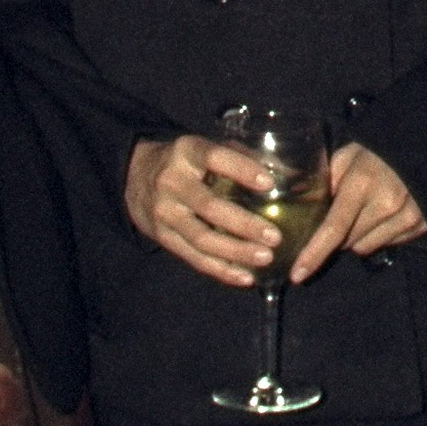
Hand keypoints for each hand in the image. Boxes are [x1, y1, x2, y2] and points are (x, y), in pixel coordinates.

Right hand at [123, 134, 281, 285]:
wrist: (135, 176)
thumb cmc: (187, 162)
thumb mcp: (207, 148)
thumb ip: (243, 157)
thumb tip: (290, 173)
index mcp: (187, 151)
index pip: (215, 157)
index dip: (242, 170)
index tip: (269, 183)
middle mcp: (172, 181)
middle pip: (209, 206)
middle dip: (244, 224)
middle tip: (274, 236)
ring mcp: (165, 211)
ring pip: (202, 238)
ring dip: (235, 251)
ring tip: (265, 258)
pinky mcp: (162, 236)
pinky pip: (193, 258)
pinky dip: (221, 270)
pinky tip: (245, 277)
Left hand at [287, 141, 426, 283]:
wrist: (423, 145)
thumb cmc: (378, 150)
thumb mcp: (347, 156)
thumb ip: (325, 181)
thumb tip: (301, 205)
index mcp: (362, 184)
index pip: (333, 229)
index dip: (313, 254)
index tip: (298, 274)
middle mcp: (386, 204)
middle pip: (347, 243)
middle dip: (339, 233)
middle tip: (345, 210)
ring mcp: (407, 217)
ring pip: (367, 247)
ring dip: (360, 236)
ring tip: (368, 209)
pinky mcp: (421, 225)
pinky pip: (389, 244)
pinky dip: (382, 234)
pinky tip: (387, 213)